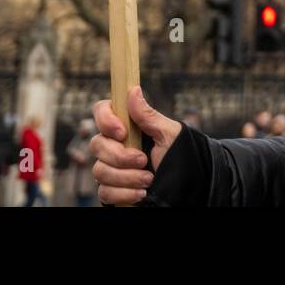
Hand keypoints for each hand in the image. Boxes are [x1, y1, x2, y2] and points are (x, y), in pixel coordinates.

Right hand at [91, 86, 182, 204]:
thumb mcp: (169, 133)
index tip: (122, 132)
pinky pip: (105, 192)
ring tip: (149, 179)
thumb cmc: (180, 154)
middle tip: (144, 160)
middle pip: (96, 144)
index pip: (101, 111)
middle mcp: (115, 145)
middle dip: (120, 156)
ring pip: (99, 171)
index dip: (105, 120)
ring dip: (126, 177)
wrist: (188, 184)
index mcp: (128, 126)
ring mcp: (111, 167)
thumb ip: (148, 115)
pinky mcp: (112, 189)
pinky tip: (141, 194)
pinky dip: (124, 194)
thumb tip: (133, 90)